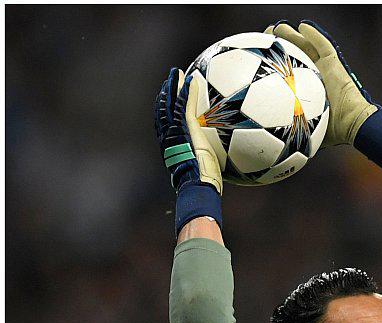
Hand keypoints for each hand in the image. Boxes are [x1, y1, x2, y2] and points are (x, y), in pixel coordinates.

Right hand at [153, 67, 222, 231]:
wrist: (198, 187)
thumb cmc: (202, 187)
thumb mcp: (201, 174)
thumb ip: (205, 166)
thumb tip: (215, 170)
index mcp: (171, 148)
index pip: (164, 126)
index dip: (163, 113)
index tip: (166, 103)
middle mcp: (169, 138)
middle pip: (162, 111)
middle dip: (163, 94)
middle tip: (168, 81)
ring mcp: (176, 132)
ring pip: (169, 104)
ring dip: (172, 86)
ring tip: (175, 73)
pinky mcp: (186, 128)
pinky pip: (185, 105)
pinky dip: (187, 91)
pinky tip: (191, 79)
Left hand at [265, 20, 381, 167]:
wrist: (354, 125)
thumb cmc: (333, 131)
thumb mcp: (304, 133)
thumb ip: (289, 133)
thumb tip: (267, 149)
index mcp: (306, 89)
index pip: (286, 70)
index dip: (272, 62)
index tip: (257, 57)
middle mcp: (314, 76)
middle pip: (293, 53)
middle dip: (278, 44)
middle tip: (263, 38)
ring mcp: (325, 68)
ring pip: (306, 45)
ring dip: (292, 34)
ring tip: (277, 28)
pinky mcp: (336, 64)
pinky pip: (324, 45)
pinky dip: (315, 34)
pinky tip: (304, 25)